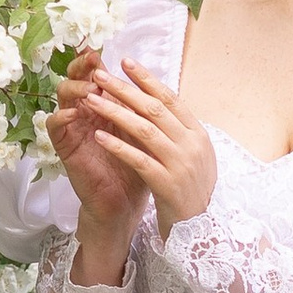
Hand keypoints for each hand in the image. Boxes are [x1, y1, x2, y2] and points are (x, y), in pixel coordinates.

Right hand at [46, 50, 147, 281]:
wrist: (127, 204)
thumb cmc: (137, 168)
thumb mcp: (143, 133)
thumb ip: (141, 108)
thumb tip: (150, 78)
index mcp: (105, 106)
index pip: (94, 74)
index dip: (95, 60)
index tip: (103, 50)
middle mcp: (86, 113)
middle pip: (74, 78)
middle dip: (81, 67)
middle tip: (93, 62)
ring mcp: (74, 129)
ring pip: (61, 97)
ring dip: (75, 89)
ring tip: (91, 91)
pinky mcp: (66, 148)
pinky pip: (54, 126)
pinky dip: (61, 116)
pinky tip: (75, 113)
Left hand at [81, 60, 219, 235]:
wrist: (200, 230)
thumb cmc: (190, 190)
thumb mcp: (193, 156)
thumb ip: (178, 131)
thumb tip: (156, 102)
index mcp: (198, 134)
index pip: (170, 99)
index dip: (147, 79)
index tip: (126, 62)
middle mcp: (192, 145)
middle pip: (154, 109)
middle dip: (125, 89)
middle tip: (100, 75)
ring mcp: (181, 164)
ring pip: (145, 130)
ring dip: (115, 112)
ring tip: (92, 100)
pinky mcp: (167, 184)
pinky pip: (138, 159)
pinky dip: (118, 146)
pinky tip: (99, 135)